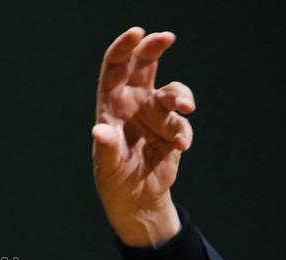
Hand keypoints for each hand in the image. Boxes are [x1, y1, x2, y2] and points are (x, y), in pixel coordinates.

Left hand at [91, 27, 194, 246]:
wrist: (135, 200)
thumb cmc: (113, 178)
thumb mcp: (106, 164)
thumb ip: (105, 146)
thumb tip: (99, 131)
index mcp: (111, 104)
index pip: (116, 67)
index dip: (124, 48)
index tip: (137, 33)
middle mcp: (134, 103)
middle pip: (145, 66)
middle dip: (155, 48)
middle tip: (167, 37)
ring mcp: (155, 115)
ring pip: (171, 92)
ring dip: (180, 96)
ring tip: (186, 108)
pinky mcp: (172, 131)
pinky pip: (182, 124)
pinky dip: (183, 132)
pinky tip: (179, 147)